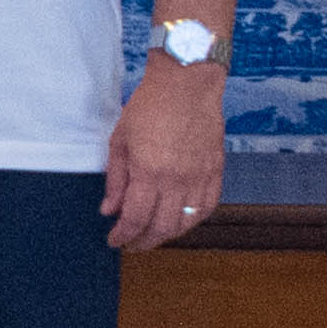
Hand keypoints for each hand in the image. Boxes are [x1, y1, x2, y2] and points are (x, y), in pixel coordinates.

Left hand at [104, 56, 227, 254]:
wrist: (187, 83)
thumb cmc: (150, 106)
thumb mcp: (119, 141)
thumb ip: (115, 180)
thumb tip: (109, 210)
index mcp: (150, 172)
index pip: (135, 219)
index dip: (123, 235)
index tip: (114, 241)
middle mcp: (178, 180)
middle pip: (162, 227)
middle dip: (144, 241)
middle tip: (131, 244)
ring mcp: (201, 177)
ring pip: (187, 221)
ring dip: (168, 234)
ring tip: (153, 235)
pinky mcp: (216, 171)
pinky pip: (208, 206)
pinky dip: (193, 219)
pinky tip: (181, 220)